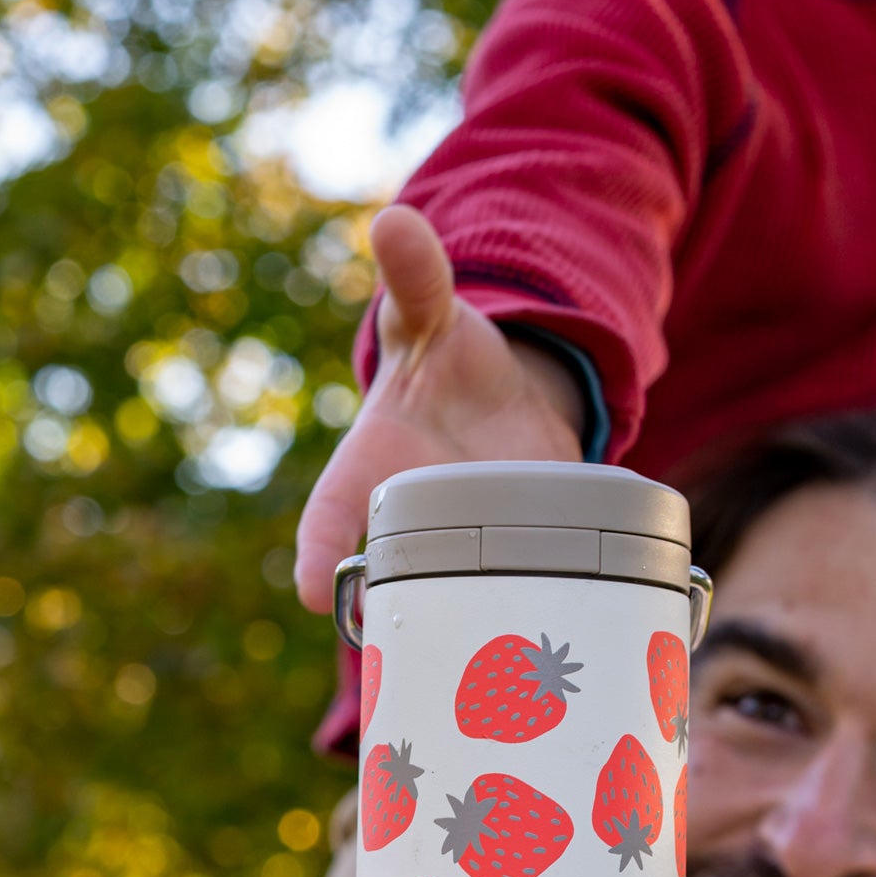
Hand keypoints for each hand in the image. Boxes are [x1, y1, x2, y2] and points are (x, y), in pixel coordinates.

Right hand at [295, 205, 585, 612]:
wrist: (506, 396)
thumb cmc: (446, 360)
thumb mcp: (430, 318)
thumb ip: (416, 278)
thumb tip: (395, 218)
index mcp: (371, 472)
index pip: (330, 519)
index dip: (319, 554)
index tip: (314, 591)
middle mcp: (412, 524)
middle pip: (396, 580)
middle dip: (400, 608)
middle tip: (402, 637)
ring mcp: (471, 549)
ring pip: (466, 599)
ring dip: (476, 620)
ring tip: (491, 658)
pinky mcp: (528, 557)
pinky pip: (527, 594)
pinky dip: (541, 617)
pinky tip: (561, 644)